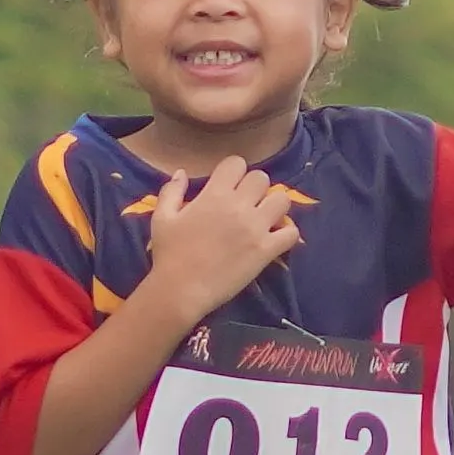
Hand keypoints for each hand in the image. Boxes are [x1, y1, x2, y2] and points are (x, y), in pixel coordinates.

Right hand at [143, 156, 302, 309]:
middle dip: (255, 187)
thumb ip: (172, 191)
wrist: (181, 291)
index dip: (233, 172)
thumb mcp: (161, 218)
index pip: (237, 163)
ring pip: (282, 199)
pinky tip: (275, 238)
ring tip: (264, 217)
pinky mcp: (266, 250)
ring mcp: (256, 228)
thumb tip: (181, 172)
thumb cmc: (168, 254)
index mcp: (214, 194)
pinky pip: (291, 232)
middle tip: (246, 202)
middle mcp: (239, 206)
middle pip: (261, 178)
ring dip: (274, 205)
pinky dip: (286, 233)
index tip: (228, 185)